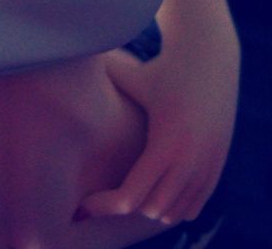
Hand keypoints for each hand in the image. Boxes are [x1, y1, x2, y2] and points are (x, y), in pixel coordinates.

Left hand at [80, 34, 237, 224]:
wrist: (209, 59)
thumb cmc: (157, 67)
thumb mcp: (127, 73)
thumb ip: (94, 76)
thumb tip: (55, 60)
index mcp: (165, 142)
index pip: (133, 195)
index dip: (106, 205)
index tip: (84, 203)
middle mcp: (190, 160)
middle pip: (152, 210)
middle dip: (125, 210)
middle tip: (97, 201)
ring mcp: (208, 166)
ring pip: (175, 212)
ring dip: (149, 209)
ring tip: (121, 194)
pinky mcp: (217, 166)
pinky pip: (194, 206)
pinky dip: (171, 207)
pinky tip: (148, 192)